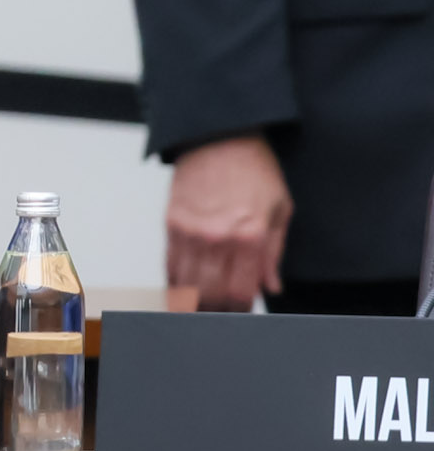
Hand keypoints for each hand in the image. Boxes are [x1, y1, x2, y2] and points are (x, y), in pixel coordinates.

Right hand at [167, 134, 290, 309]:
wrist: (219, 136)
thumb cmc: (254, 168)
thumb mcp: (279, 209)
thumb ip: (274, 252)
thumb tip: (270, 284)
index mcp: (250, 236)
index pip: (240, 292)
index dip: (240, 309)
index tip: (242, 312)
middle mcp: (217, 237)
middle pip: (210, 294)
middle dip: (216, 311)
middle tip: (221, 315)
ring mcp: (190, 231)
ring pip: (186, 283)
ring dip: (193, 301)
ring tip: (200, 308)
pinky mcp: (172, 222)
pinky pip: (170, 263)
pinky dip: (176, 281)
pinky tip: (183, 288)